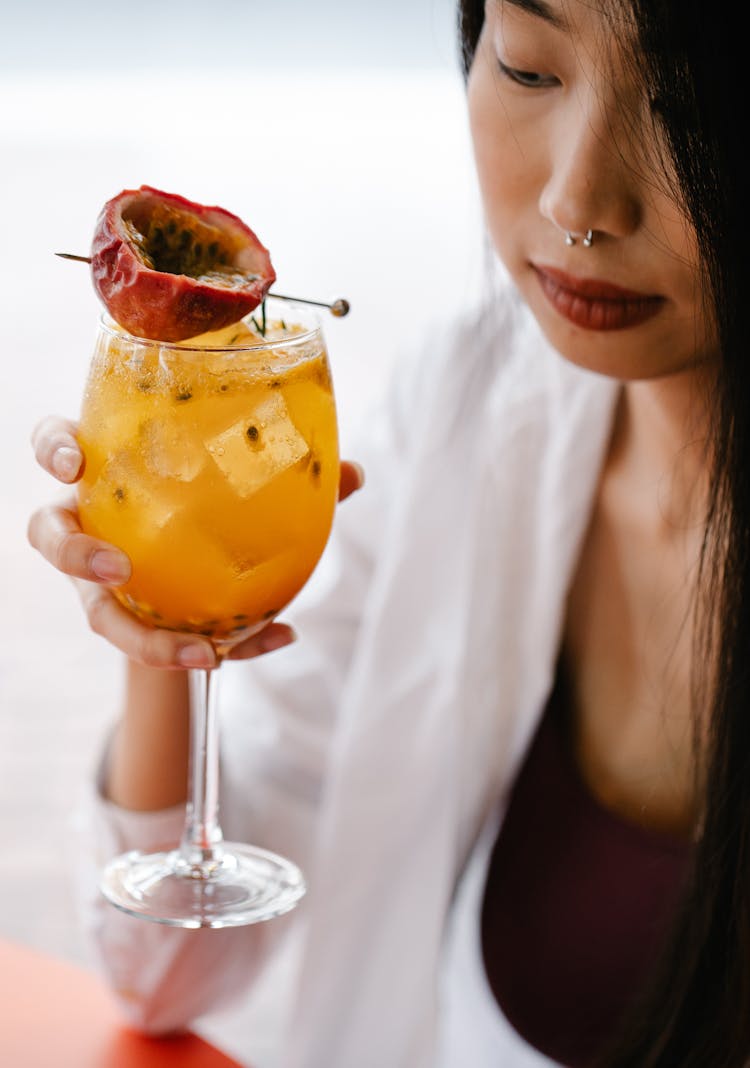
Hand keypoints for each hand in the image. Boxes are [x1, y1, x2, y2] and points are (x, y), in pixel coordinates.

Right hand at [28, 415, 363, 669]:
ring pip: (93, 611)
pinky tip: (278, 638)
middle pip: (50, 534)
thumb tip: (351, 473)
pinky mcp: (133, 623)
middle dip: (73, 553)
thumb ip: (289, 478)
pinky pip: (161, 646)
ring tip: (203, 652)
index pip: (58, 446)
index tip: (75, 461)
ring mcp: (100, 580)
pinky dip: (223, 647)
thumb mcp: (239, 487)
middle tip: (118, 570)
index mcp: (107, 473)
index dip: (54, 449)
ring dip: (141, 637)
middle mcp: (90, 525)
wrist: (197, 574)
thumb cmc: (208, 510)